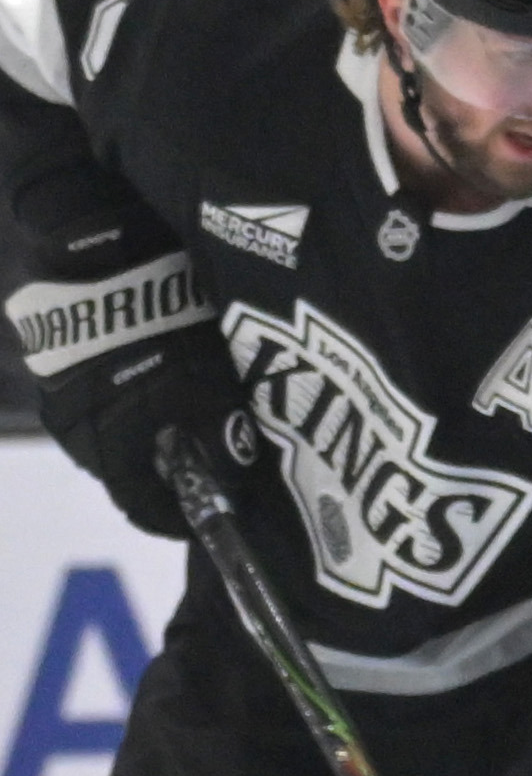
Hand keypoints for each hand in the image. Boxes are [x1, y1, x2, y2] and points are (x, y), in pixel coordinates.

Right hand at [12, 248, 240, 539]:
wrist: (95, 258)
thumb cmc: (161, 331)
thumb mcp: (209, 387)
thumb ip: (224, 439)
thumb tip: (237, 477)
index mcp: (110, 449)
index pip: (141, 507)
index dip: (176, 517)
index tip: (205, 515)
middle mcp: (73, 434)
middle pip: (123, 473)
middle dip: (163, 476)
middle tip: (201, 466)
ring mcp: (56, 399)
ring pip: (105, 439)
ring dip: (142, 440)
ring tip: (181, 425)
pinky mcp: (52, 366)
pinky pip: (91, 406)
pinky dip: (123, 410)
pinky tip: (152, 390)